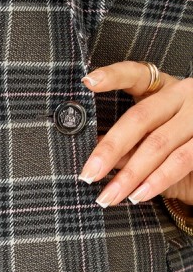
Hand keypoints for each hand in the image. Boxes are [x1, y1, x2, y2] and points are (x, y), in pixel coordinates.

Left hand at [78, 61, 192, 209]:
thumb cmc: (178, 148)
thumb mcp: (151, 140)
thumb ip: (128, 145)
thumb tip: (94, 157)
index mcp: (164, 89)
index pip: (137, 75)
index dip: (114, 76)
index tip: (89, 81)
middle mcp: (182, 96)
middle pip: (140, 117)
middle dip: (111, 148)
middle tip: (88, 174)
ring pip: (158, 143)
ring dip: (130, 174)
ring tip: (109, 196)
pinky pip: (180, 160)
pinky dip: (157, 180)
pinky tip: (138, 194)